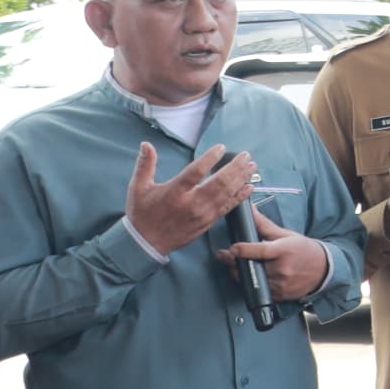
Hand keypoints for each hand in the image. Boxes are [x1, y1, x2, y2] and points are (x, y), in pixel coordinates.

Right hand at [126, 142, 257, 257]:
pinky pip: (227, 208)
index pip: (195, 172)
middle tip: (246, 156)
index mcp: (174, 193)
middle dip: (235, 168)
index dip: (209, 159)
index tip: (221, 148)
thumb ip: (144, 165)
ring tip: (252, 167)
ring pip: (226, 195)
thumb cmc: (142, 213)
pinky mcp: (208, 223)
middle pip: (218, 183)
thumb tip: (146, 144)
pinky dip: (240, 197)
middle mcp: (191, 203)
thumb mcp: (138, 188)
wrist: (146, 244)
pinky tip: (249, 187)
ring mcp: (202, 214)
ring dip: (241, 179)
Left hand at [224, 204, 331, 302]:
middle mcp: (282, 269)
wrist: (324, 270)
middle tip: (224, 256)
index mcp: (284, 251)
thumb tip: (249, 209)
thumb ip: (264, 225)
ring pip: (251, 281)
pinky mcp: (280, 295)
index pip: (260, 251)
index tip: (231, 248)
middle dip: (233, 262)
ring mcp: (281, 284)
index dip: (243, 250)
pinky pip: (258, 291)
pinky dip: (251, 284)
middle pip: (251, 267)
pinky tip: (252, 275)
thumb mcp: (286, 235)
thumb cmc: (303, 250)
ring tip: (238, 265)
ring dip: (240, 273)